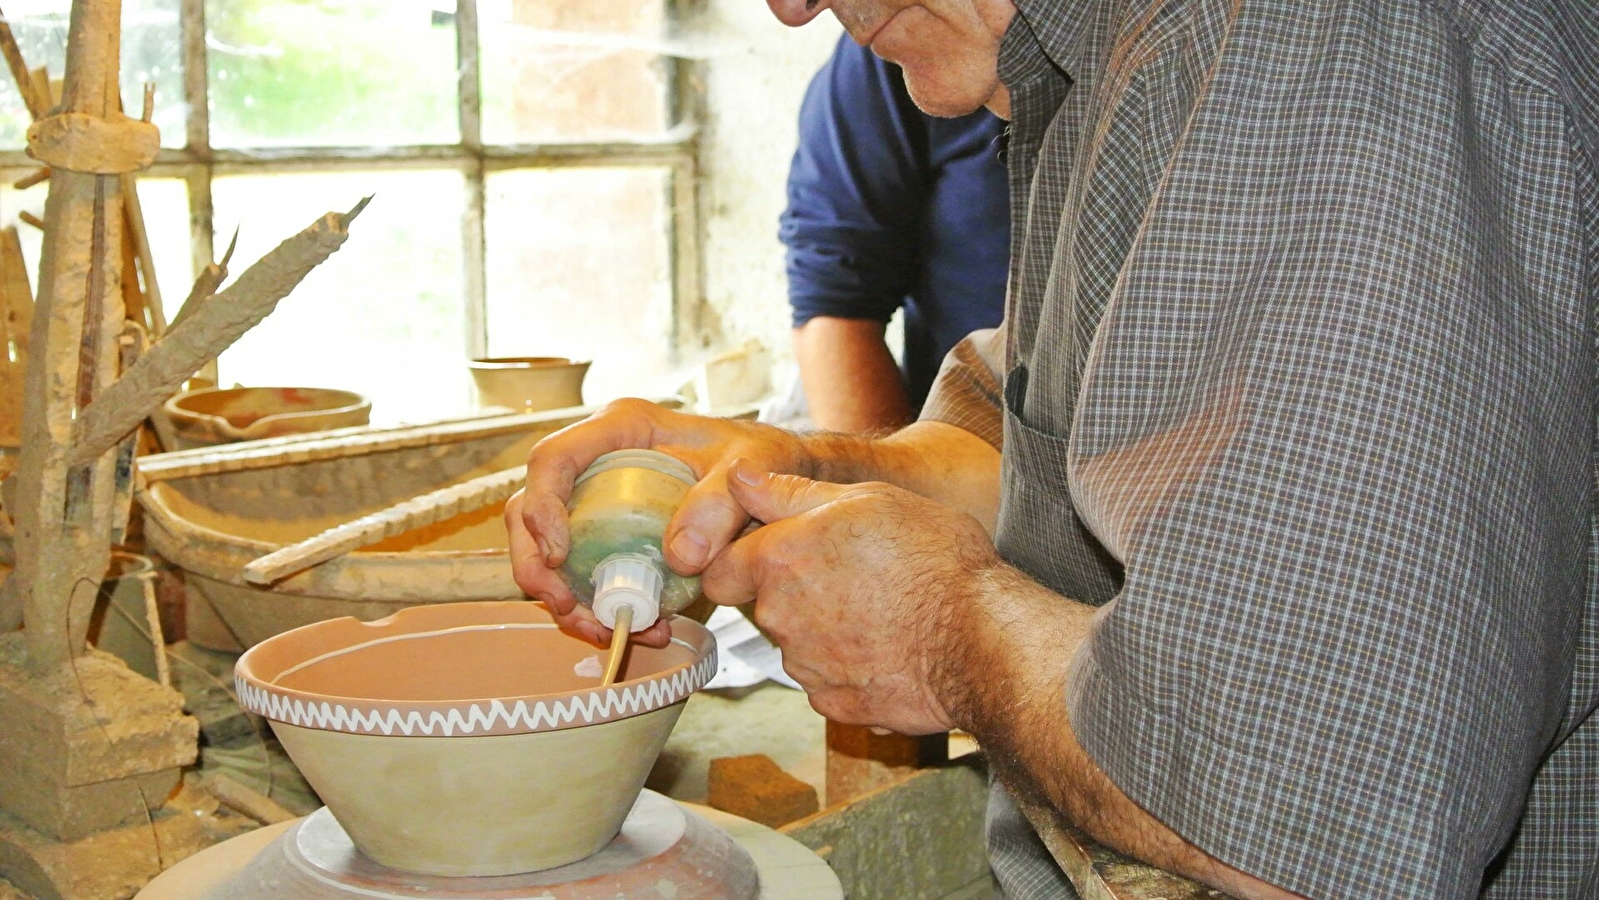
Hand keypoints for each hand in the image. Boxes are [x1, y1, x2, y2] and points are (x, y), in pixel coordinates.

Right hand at [504, 399, 811, 647]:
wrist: (774, 479)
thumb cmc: (756, 459)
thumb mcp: (747, 470)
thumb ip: (719, 504)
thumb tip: (680, 555)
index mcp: (620, 429)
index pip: (552, 459)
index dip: (542, 506)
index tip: (558, 554)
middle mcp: (597, 463)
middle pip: (530, 510)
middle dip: (537, 566)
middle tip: (568, 608)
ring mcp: (598, 502)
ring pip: (547, 550)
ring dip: (566, 598)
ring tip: (607, 629)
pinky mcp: (610, 537)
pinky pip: (584, 575)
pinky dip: (601, 608)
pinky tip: (642, 627)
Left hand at [702, 459, 1000, 733]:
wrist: (982, 639)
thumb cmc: (933, 559)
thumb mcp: (867, 500)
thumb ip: (790, 492)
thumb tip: (738, 477)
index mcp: (780, 560)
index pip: (719, 571)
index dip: (742, 562)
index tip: (778, 556)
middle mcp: (780, 618)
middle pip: (763, 607)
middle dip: (793, 594)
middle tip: (851, 576)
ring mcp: (806, 668)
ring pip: (798, 646)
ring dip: (824, 632)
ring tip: (882, 612)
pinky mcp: (836, 705)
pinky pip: (828, 682)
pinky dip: (850, 668)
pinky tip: (891, 648)